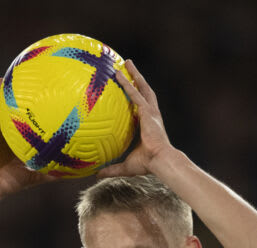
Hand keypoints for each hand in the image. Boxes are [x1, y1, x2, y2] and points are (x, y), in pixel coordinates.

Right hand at [0, 79, 56, 195]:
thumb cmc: (13, 183)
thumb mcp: (39, 175)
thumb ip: (57, 171)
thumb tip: (79, 172)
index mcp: (21, 139)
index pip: (33, 121)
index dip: (41, 108)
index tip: (54, 93)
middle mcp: (9, 132)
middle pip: (18, 110)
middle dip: (25, 95)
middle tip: (37, 77)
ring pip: (3, 107)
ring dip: (7, 90)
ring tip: (14, 73)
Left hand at [98, 60, 174, 177]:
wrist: (161, 161)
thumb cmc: (148, 165)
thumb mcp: (125, 166)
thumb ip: (111, 168)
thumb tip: (95, 174)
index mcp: (148, 125)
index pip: (140, 107)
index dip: (135, 97)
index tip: (129, 90)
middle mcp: (151, 115)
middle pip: (144, 91)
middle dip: (137, 79)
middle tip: (128, 67)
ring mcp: (151, 112)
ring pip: (142, 88)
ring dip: (134, 74)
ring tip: (127, 62)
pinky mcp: (148, 112)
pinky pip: (135, 94)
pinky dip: (128, 83)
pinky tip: (119, 75)